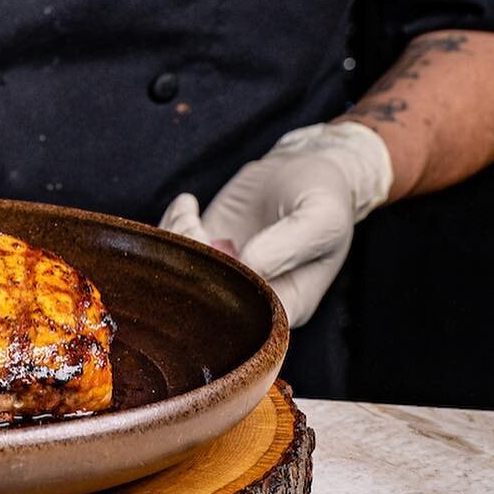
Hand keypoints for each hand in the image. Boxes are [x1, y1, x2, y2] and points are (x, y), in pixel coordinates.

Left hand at [159, 121, 393, 326]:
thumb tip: (249, 264)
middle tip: (195, 228)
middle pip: (204, 305)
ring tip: (190, 213)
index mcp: (287, 304)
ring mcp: (224, 273)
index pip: (245, 326)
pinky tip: (187, 204)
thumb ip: (289, 244)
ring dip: (175, 243)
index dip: (222, 295)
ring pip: (180, 278)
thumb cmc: (325, 197)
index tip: (219, 255)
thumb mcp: (321, 217)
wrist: (306, 167)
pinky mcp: (205, 248)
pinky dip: (169, 228)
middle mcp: (251, 298)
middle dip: (189, 268)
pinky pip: (173, 250)